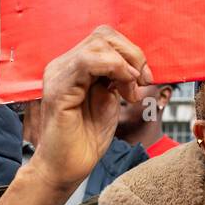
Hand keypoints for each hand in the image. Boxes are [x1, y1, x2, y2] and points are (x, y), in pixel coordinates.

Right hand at [23, 26, 150, 197]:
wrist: (66, 169)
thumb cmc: (85, 139)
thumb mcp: (109, 101)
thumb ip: (117, 79)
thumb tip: (135, 65)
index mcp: (75, 66)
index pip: (105, 38)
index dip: (131, 52)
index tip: (146, 78)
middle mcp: (63, 65)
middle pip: (103, 35)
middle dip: (133, 55)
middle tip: (143, 81)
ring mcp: (58, 75)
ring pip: (97, 44)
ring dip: (125, 64)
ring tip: (131, 91)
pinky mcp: (58, 89)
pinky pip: (86, 61)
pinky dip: (113, 68)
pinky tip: (124, 88)